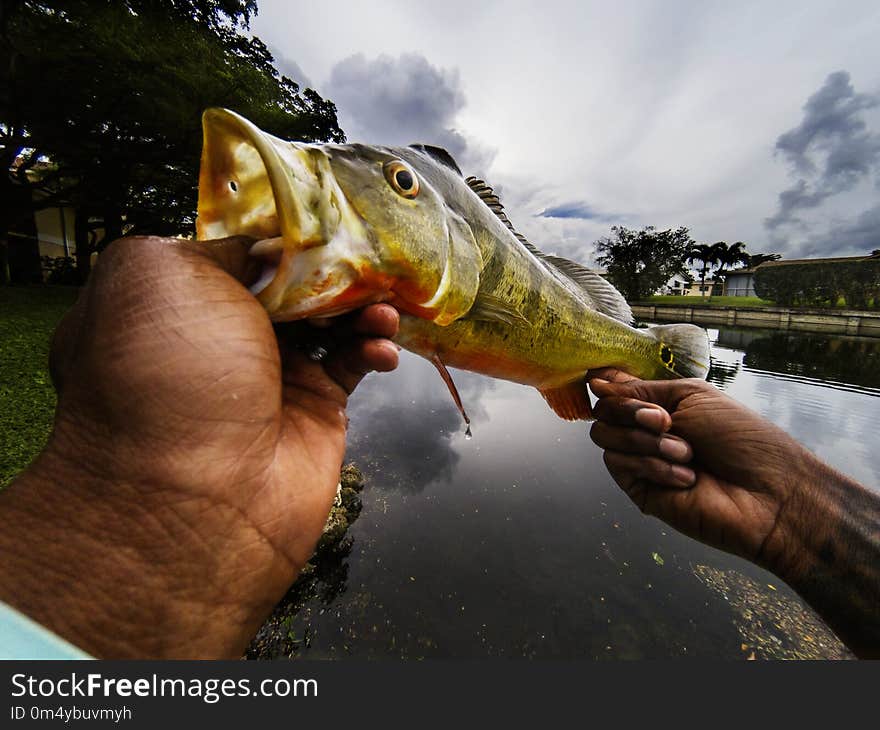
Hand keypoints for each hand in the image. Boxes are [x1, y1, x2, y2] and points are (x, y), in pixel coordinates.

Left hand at [0, 236, 398, 657]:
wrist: (196, 499)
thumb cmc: (166, 374)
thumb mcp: (160, 274)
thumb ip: (215, 246)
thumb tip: (267, 253)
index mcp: (167, 304)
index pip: (231, 253)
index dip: (276, 237)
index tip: (318, 220)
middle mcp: (216, 340)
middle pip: (287, 283)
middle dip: (328, 266)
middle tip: (365, 254)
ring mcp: (267, 376)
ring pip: (328, 318)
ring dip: (359, 303)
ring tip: (381, 303)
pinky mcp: (314, 409)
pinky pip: (353, 362)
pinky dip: (374, 345)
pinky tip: (383, 345)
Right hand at [586, 368, 821, 573]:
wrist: (767, 491)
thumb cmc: (742, 438)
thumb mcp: (691, 397)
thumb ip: (641, 389)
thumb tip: (596, 380)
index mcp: (659, 406)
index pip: (613, 391)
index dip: (612, 387)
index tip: (613, 385)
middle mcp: (645, 432)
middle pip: (602, 412)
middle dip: (632, 413)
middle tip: (667, 422)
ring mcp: (640, 463)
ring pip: (605, 438)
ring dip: (646, 441)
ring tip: (687, 453)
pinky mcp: (639, 491)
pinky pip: (619, 465)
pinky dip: (653, 466)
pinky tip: (687, 477)